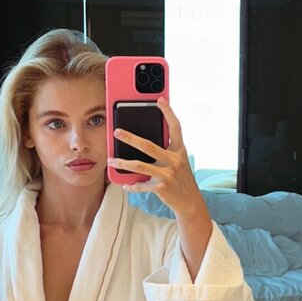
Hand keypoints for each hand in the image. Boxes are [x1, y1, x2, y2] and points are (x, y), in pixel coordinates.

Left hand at [108, 98, 206, 218]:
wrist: (190, 201)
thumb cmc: (181, 178)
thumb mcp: (178, 161)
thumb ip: (166, 150)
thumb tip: (144, 140)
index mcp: (179, 150)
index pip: (175, 127)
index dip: (169, 112)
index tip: (160, 100)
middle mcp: (174, 160)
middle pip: (148, 146)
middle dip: (130, 138)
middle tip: (116, 132)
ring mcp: (168, 174)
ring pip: (140, 166)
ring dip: (123, 163)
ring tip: (111, 161)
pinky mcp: (162, 188)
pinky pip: (142, 185)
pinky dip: (131, 186)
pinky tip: (124, 185)